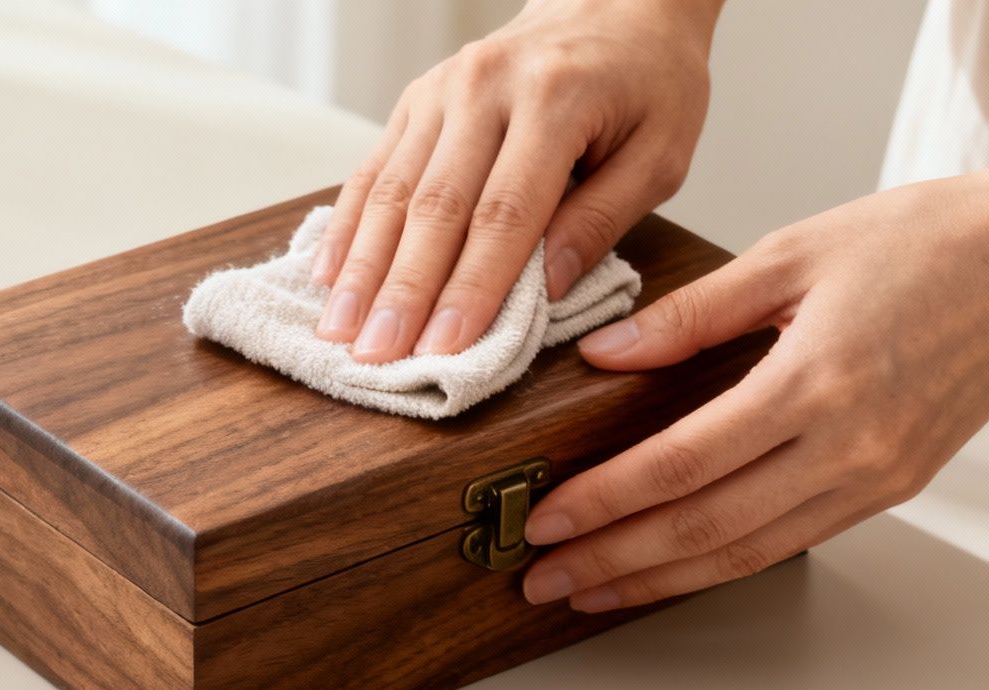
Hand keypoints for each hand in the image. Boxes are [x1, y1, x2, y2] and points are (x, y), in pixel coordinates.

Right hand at [313, 0, 719, 362]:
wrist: (617, 6)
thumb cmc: (647, 85)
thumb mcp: (660, 155)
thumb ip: (602, 220)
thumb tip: (547, 289)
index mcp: (555, 100)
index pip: (504, 213)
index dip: (471, 287)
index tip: (444, 348)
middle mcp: (486, 88)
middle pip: (435, 206)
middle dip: (402, 290)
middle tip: (376, 355)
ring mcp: (442, 89)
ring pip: (392, 191)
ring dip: (362, 268)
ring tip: (339, 331)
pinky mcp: (417, 99)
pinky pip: (373, 168)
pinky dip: (348, 226)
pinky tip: (327, 275)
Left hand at [519, 166, 988, 611]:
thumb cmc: (926, 240)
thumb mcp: (793, 252)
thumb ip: (690, 314)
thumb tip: (603, 355)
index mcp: (816, 381)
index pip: (681, 464)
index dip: (604, 502)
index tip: (544, 521)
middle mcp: (850, 446)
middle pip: (706, 528)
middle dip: (615, 560)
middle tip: (542, 580)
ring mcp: (876, 477)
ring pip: (747, 551)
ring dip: (661, 579)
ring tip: (592, 591)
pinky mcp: (893, 488)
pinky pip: (790, 540)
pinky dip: (722, 562)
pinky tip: (672, 566)